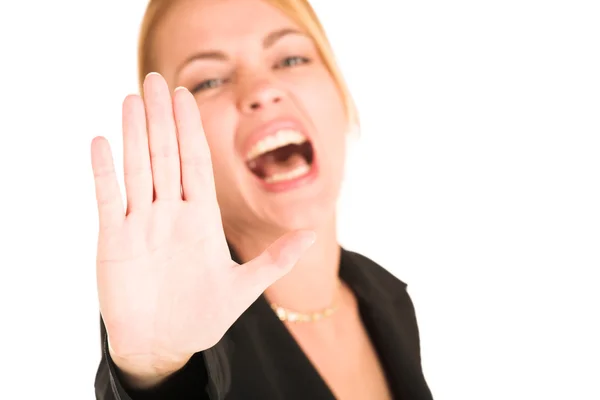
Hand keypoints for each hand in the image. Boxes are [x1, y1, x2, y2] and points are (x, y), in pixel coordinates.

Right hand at [90, 73, 314, 381]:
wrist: (162, 344)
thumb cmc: (201, 316)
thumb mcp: (244, 287)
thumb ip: (276, 260)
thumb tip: (313, 234)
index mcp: (200, 217)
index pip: (195, 162)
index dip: (191, 128)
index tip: (187, 96)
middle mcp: (170, 212)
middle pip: (165, 155)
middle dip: (162, 117)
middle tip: (155, 78)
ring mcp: (140, 223)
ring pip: (137, 168)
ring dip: (134, 133)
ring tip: (131, 99)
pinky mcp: (113, 239)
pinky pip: (107, 198)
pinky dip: (104, 172)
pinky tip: (101, 142)